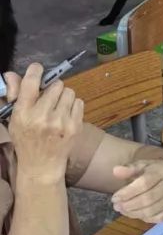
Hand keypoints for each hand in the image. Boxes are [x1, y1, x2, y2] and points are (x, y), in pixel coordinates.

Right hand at [6, 63, 83, 183]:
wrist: (42, 165)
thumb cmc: (25, 140)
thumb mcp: (14, 120)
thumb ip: (13, 96)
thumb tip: (11, 74)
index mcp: (23, 114)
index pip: (31, 84)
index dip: (35, 71)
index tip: (37, 69)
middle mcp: (42, 116)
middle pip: (56, 85)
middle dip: (52, 89)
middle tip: (48, 99)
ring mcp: (61, 122)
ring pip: (69, 92)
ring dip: (64, 97)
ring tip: (57, 108)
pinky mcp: (75, 126)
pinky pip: (79, 102)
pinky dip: (73, 106)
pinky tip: (65, 116)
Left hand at [111, 159, 162, 222]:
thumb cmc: (155, 171)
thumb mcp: (143, 166)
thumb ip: (129, 169)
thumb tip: (115, 171)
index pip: (144, 183)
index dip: (127, 193)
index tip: (114, 198)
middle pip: (148, 199)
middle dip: (128, 205)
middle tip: (117, 206)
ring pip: (151, 210)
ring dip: (133, 213)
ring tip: (123, 210)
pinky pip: (158, 218)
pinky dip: (144, 218)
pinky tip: (136, 213)